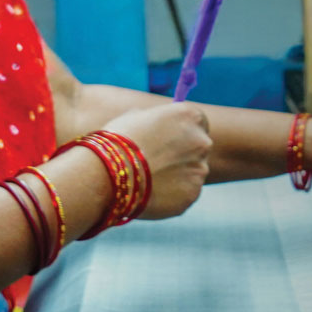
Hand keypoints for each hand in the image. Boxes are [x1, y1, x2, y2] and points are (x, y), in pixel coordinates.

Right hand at [100, 102, 212, 219]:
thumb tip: (154, 122)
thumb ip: (154, 118)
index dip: (182, 131)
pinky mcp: (192, 195)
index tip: (169, 140)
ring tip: (149, 180)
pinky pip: (185, 193)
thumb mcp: (134, 117)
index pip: (198, 121)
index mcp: (190, 116)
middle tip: (157, 162)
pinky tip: (151, 193)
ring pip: (192, 173)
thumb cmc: (117, 141)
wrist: (108, 175)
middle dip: (182, 154)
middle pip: (198, 148)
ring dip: (177, 175)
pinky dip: (172, 194)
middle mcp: (202, 142)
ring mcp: (200, 170)